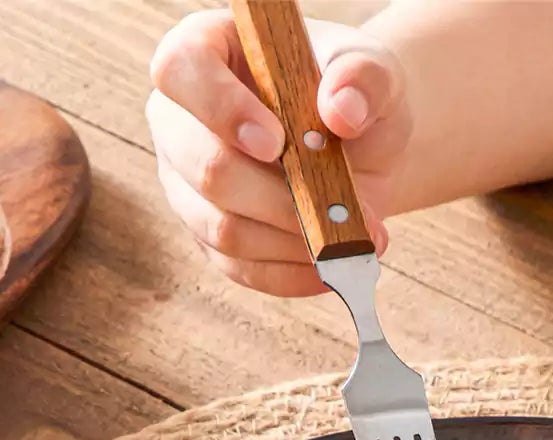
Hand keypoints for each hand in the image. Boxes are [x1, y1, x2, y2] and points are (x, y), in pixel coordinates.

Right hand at [147, 9, 408, 295]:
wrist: (364, 150)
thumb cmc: (353, 96)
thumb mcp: (372, 71)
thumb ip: (363, 77)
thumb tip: (342, 109)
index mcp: (204, 51)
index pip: (180, 72)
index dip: (222, 110)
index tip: (276, 142)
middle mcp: (180, 121)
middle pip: (206, 167)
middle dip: (280, 200)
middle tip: (345, 211)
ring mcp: (187, 184)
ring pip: (223, 229)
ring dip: (294, 243)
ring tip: (355, 241)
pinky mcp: (209, 236)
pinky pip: (241, 268)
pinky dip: (292, 275)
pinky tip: (333, 268)